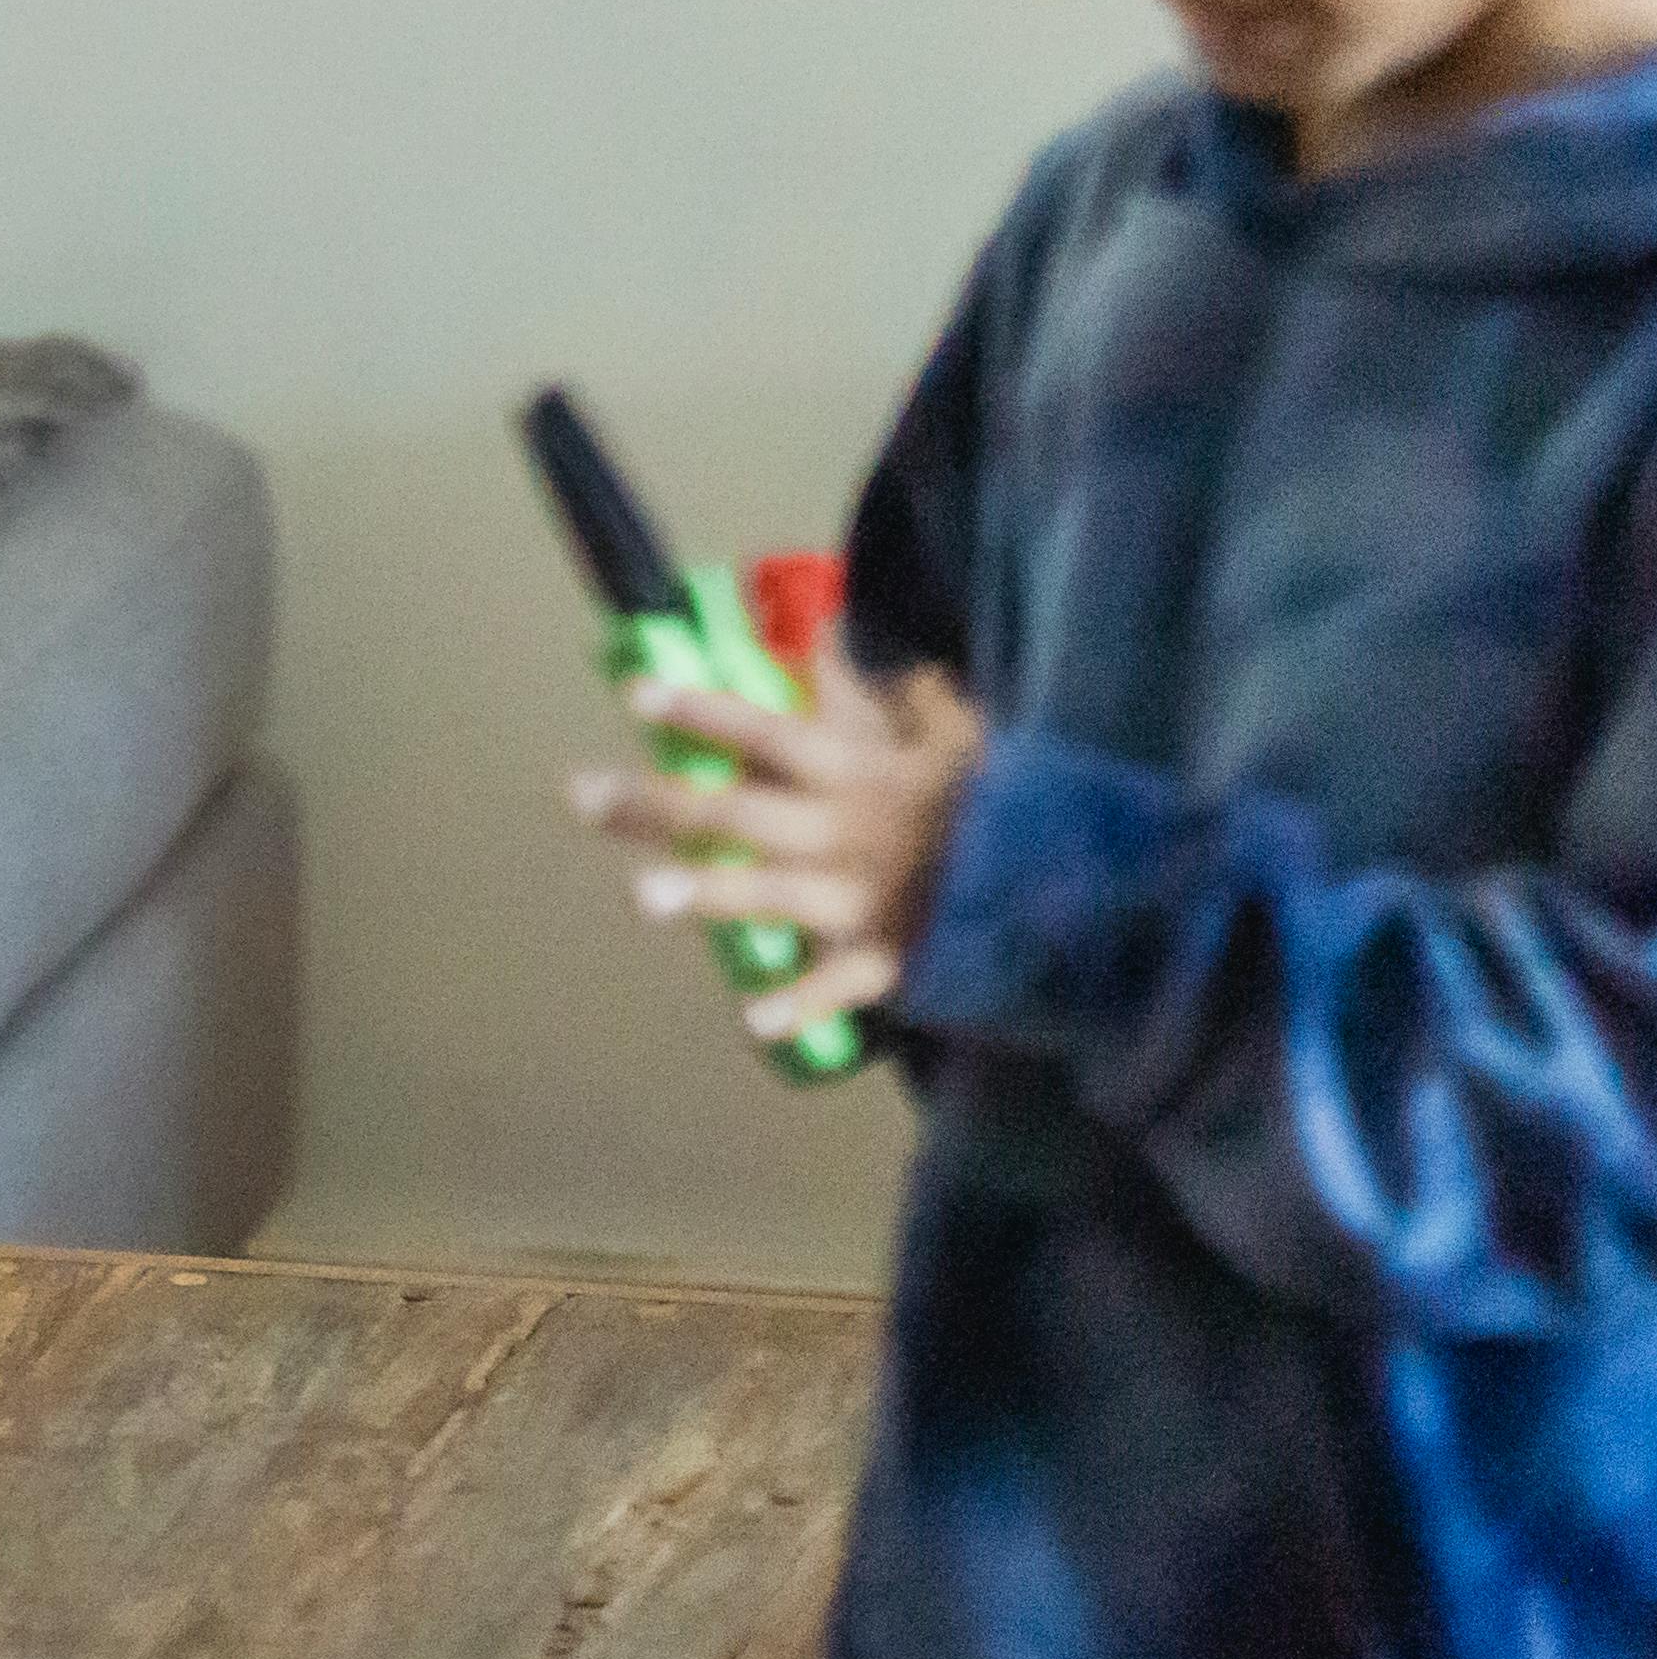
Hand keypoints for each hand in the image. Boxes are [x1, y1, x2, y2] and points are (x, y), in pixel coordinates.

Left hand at [570, 664, 988, 1044]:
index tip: (636, 695)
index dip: (703, 712)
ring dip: (711, 893)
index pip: (767, 731)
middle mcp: (847, 830)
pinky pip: (842, 984)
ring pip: (774, 892)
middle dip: (658, 804)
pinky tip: (755, 1020)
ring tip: (644, 895)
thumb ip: (890, 691)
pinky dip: (804, 1004)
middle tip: (580, 795)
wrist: (1078, 879)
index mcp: (858, 771)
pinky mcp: (892, 957)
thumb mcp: (953, 733)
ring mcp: (866, 897)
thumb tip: (834, 637)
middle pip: (738, 812)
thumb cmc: (998, 800)